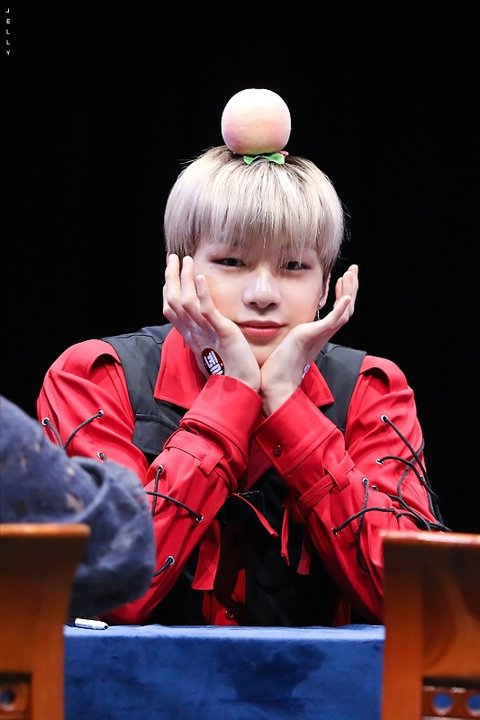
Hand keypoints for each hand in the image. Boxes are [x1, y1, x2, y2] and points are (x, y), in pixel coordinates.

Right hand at [163, 254, 260, 389]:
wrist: (242, 388)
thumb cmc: (232, 372)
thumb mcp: (214, 350)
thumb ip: (207, 337)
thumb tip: (205, 330)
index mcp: (192, 337)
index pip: (172, 311)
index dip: (168, 291)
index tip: (169, 275)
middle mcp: (194, 334)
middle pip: (173, 302)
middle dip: (171, 278)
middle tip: (172, 258)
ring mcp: (206, 332)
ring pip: (186, 302)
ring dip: (184, 279)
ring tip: (187, 260)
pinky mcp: (222, 333)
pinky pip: (207, 311)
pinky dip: (202, 294)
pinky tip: (200, 278)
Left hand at [260, 265, 358, 413]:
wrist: (275, 383)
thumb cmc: (277, 366)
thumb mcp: (287, 341)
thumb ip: (291, 333)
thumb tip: (286, 327)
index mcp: (318, 334)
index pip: (338, 312)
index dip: (343, 295)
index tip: (340, 279)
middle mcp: (322, 334)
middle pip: (347, 309)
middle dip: (351, 288)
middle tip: (353, 270)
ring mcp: (319, 335)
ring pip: (344, 312)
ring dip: (349, 292)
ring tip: (350, 275)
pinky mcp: (312, 336)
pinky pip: (332, 321)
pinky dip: (341, 309)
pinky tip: (346, 297)